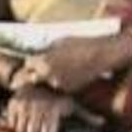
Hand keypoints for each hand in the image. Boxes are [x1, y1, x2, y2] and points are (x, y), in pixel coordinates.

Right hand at [0, 86, 94, 131]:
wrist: (43, 81)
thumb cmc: (61, 97)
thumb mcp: (74, 105)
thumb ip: (87, 116)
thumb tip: (103, 123)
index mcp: (54, 108)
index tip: (52, 130)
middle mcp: (39, 106)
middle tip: (42, 126)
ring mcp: (25, 105)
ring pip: (22, 130)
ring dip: (28, 129)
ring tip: (35, 123)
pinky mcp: (13, 104)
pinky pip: (13, 123)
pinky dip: (17, 124)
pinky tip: (26, 118)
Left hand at [11, 35, 131, 95]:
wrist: (103, 54)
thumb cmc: (83, 44)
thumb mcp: (61, 41)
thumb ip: (47, 49)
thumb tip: (39, 53)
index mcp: (44, 61)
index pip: (27, 64)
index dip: (31, 63)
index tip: (33, 62)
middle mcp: (47, 75)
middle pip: (31, 78)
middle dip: (33, 75)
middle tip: (37, 71)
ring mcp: (58, 84)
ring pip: (45, 83)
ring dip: (47, 79)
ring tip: (59, 70)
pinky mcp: (68, 90)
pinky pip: (58, 86)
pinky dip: (60, 82)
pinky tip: (69, 73)